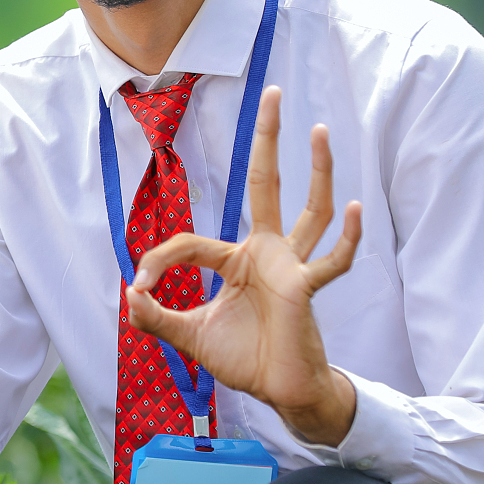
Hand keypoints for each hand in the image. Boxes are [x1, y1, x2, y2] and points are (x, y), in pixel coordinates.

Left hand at [126, 85, 362, 446]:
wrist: (279, 391)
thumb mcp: (188, 337)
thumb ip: (156, 318)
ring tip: (319, 129)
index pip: (188, 243)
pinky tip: (355, 207)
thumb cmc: (242, 357)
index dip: (156, 262)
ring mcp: (289, 267)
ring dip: (316, 170)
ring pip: (308, 209)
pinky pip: (331, 260)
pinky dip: (346, 237)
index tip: (137, 290)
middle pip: (267, 182)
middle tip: (273, 91)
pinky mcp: (305, 290)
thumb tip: (128, 299)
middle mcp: (266, 252)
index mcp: (236, 259)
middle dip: (267, 138)